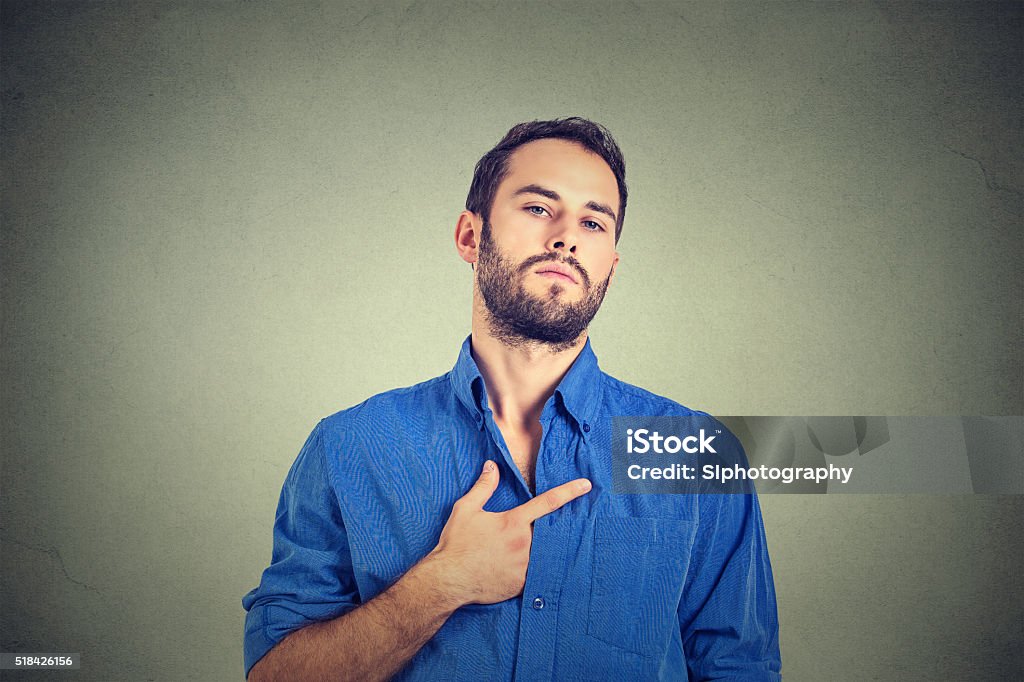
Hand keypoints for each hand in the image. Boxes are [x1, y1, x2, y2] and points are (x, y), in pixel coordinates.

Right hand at [426, 460, 591, 606]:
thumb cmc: (456, 543)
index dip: (569, 491)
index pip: (548, 502)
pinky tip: (521, 570)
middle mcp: (525, 543)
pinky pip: (536, 575)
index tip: (586, 485)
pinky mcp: (521, 584)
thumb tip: (492, 466)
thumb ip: (484, 487)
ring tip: (525, 551)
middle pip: (549, 530)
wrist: (449, 580)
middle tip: (535, 532)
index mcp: (514, 522)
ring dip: (543, 550)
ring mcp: (525, 565)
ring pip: (544, 553)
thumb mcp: (466, 509)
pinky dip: (533, 570)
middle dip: (551, 528)